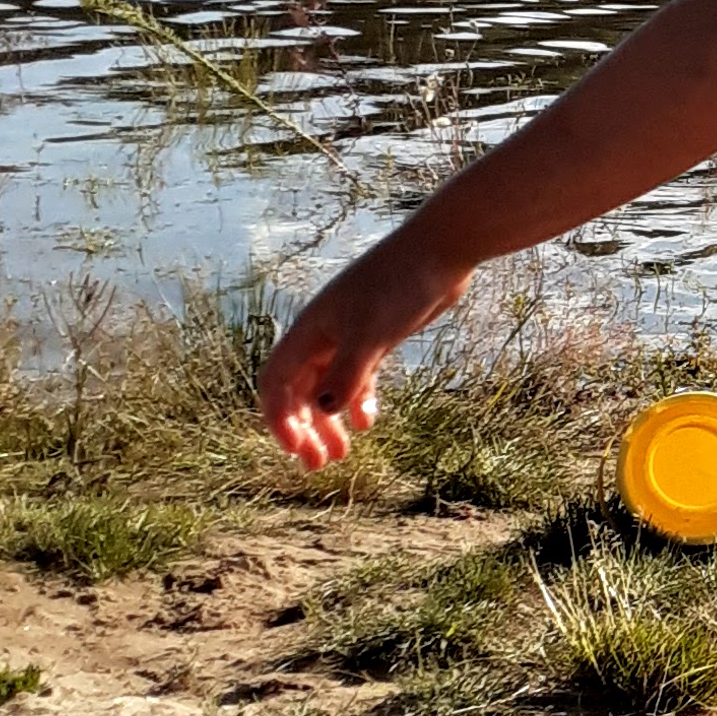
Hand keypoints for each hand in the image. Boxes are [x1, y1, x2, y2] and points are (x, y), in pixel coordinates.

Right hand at [257, 230, 467, 468]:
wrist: (440, 250)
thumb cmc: (400, 284)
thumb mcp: (371, 334)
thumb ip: (347, 374)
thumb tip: (324, 411)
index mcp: (309, 332)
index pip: (276, 383)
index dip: (279, 419)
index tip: (296, 450)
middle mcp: (323, 335)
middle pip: (299, 391)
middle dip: (304, 429)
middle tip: (318, 465)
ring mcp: (350, 336)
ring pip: (328, 387)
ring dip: (330, 421)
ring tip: (341, 455)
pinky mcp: (377, 337)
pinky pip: (357, 377)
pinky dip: (358, 401)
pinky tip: (368, 423)